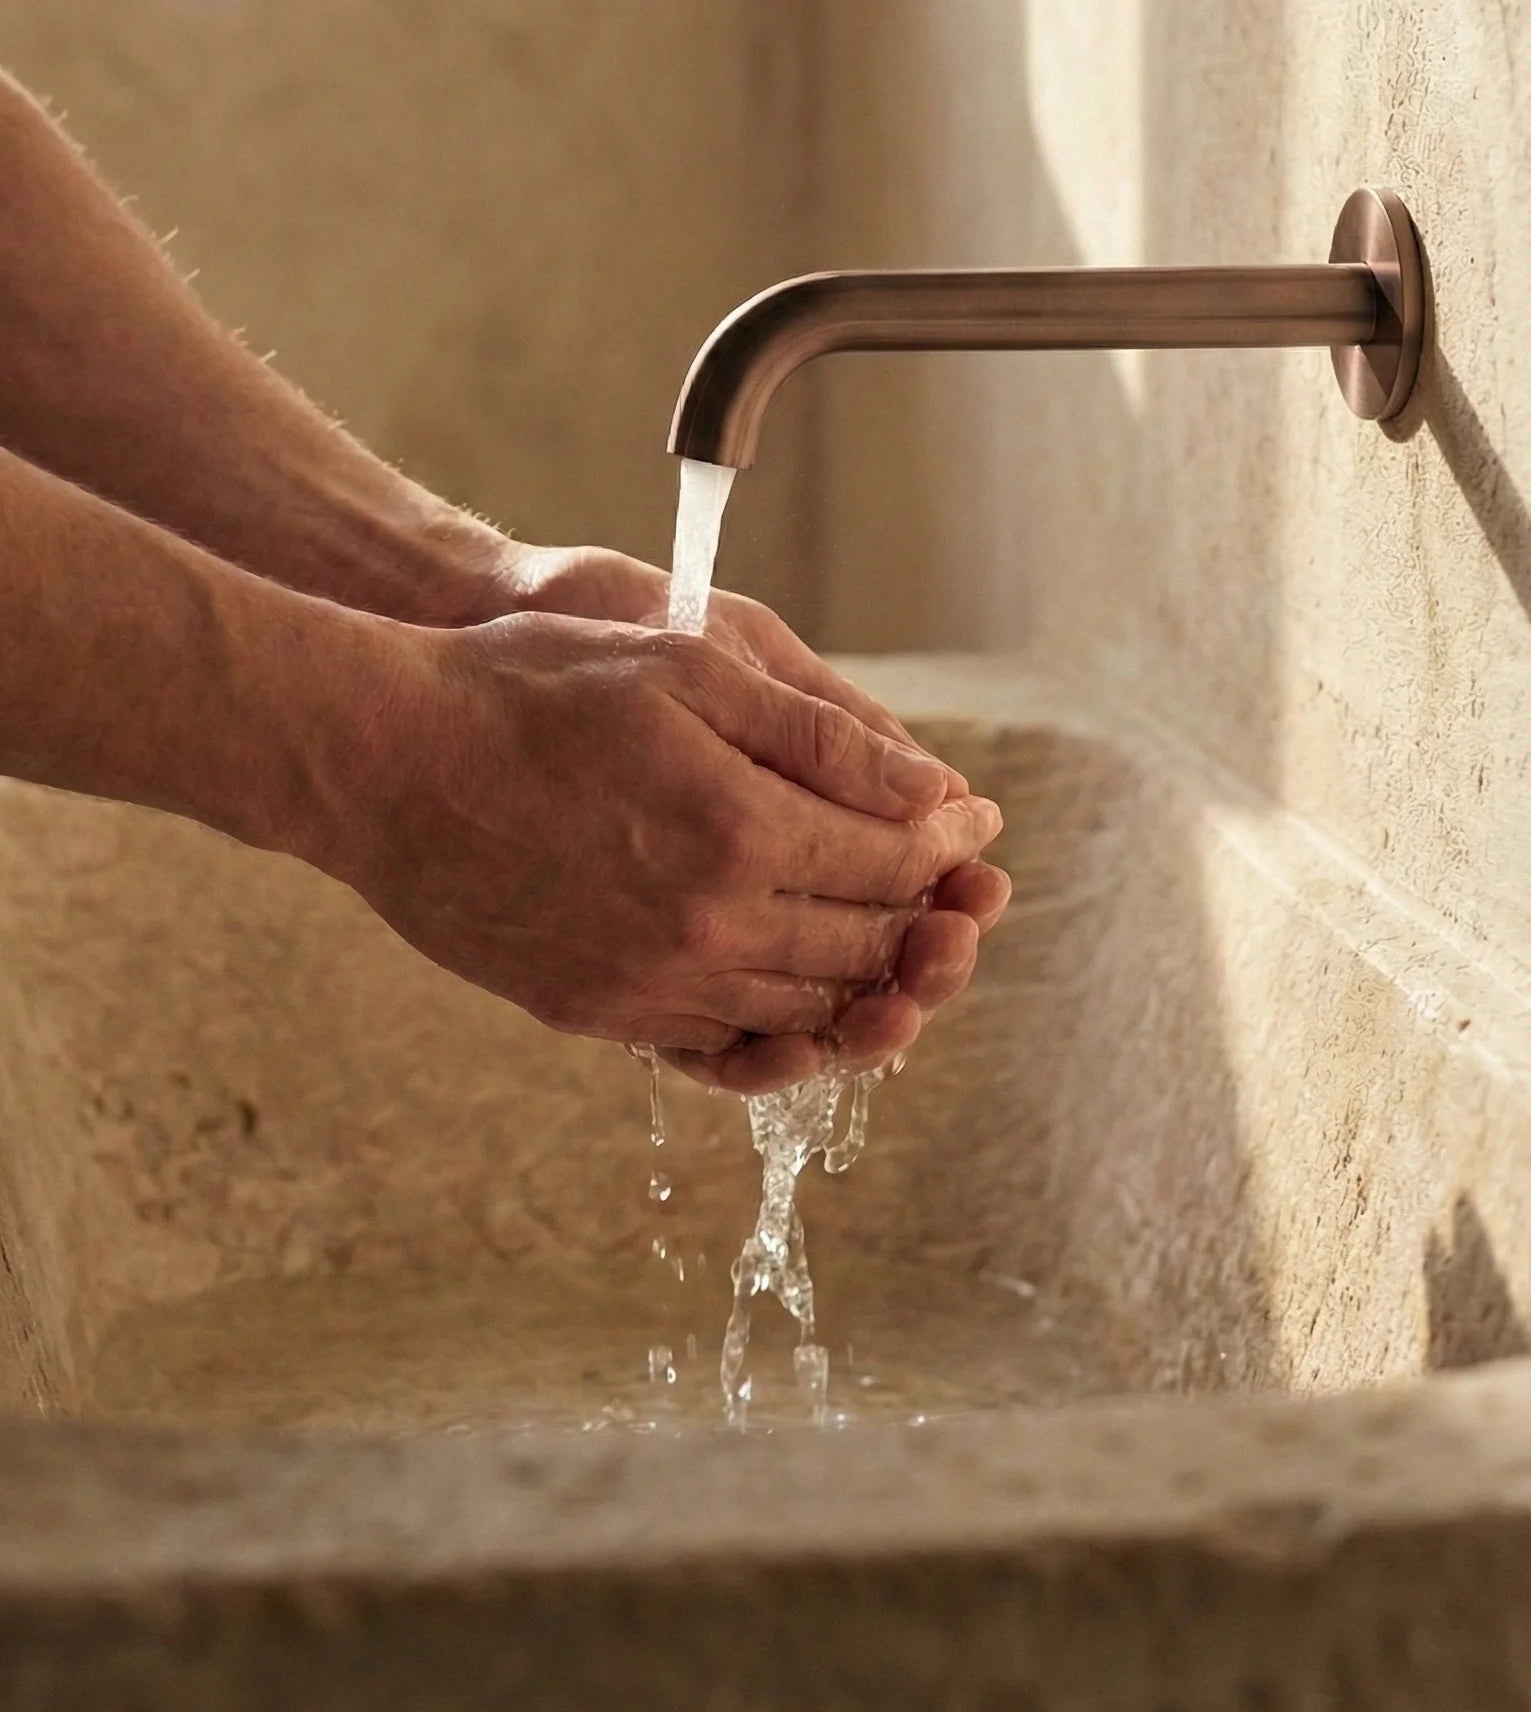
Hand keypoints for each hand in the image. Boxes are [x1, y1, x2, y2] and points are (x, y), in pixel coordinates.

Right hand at [491, 541, 1012, 1023]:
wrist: (387, 762)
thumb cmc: (532, 689)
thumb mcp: (689, 669)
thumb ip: (822, 737)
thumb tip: (939, 792)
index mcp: (740, 832)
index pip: (892, 862)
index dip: (945, 843)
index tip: (970, 825)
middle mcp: (706, 927)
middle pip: (862, 945)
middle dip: (926, 919)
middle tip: (958, 897)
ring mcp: (648, 983)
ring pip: (803, 1008)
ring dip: (865, 980)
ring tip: (892, 944)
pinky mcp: (599, 1013)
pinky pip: (722, 1042)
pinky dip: (782, 1019)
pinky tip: (795, 984)